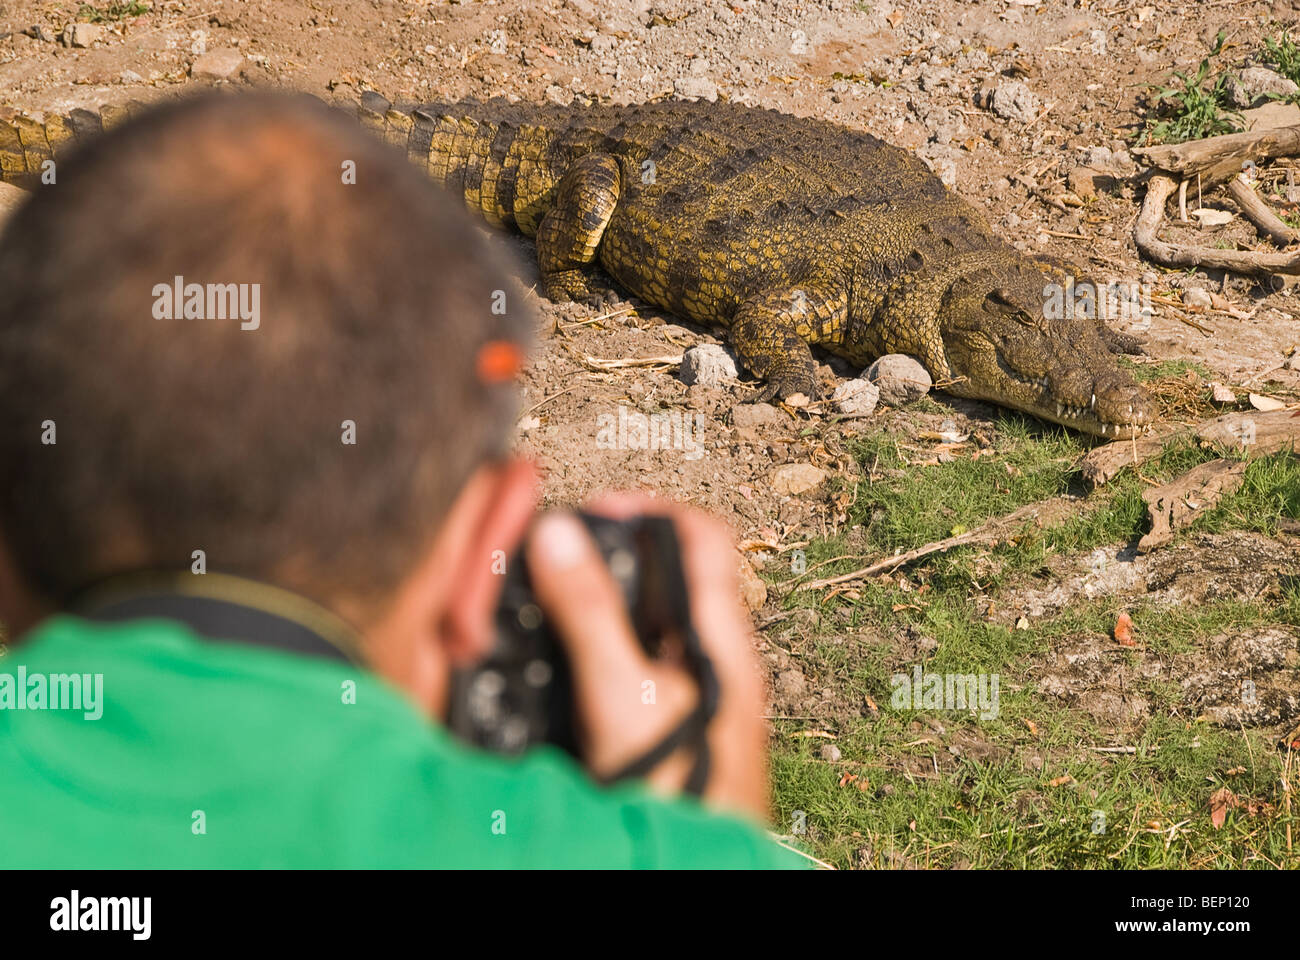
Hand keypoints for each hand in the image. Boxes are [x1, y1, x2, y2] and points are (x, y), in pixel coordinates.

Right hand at [526, 496, 768, 821]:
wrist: (692, 865)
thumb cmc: (679, 794)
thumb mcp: (623, 693)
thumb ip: (590, 615)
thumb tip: (560, 538)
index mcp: (720, 638)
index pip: (704, 536)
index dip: (651, 509)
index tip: (596, 509)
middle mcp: (718, 659)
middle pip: (675, 574)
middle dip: (619, 552)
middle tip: (566, 549)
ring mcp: (700, 691)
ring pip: (656, 620)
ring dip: (611, 599)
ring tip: (560, 596)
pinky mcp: (679, 721)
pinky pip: (643, 661)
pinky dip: (609, 644)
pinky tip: (576, 662)